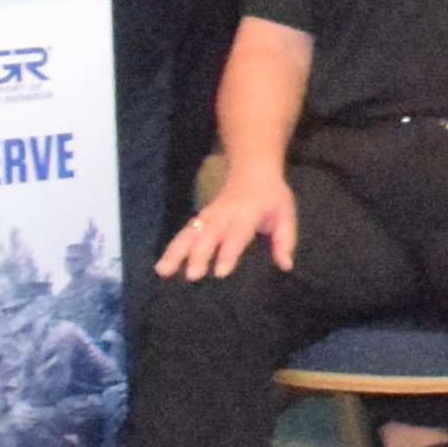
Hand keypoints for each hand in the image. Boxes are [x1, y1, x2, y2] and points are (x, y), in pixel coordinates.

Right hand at [159, 170, 295, 281]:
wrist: (253, 170)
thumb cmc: (272, 197)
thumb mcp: (286, 215)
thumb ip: (284, 241)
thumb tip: (285, 266)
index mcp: (248, 214)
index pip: (237, 235)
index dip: (228, 253)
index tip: (219, 272)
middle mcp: (224, 215)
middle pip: (208, 235)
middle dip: (198, 255)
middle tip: (191, 276)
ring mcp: (209, 215)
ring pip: (190, 233)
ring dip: (176, 251)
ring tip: (162, 271)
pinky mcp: (200, 218)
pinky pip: (184, 232)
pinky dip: (172, 247)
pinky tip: (162, 265)